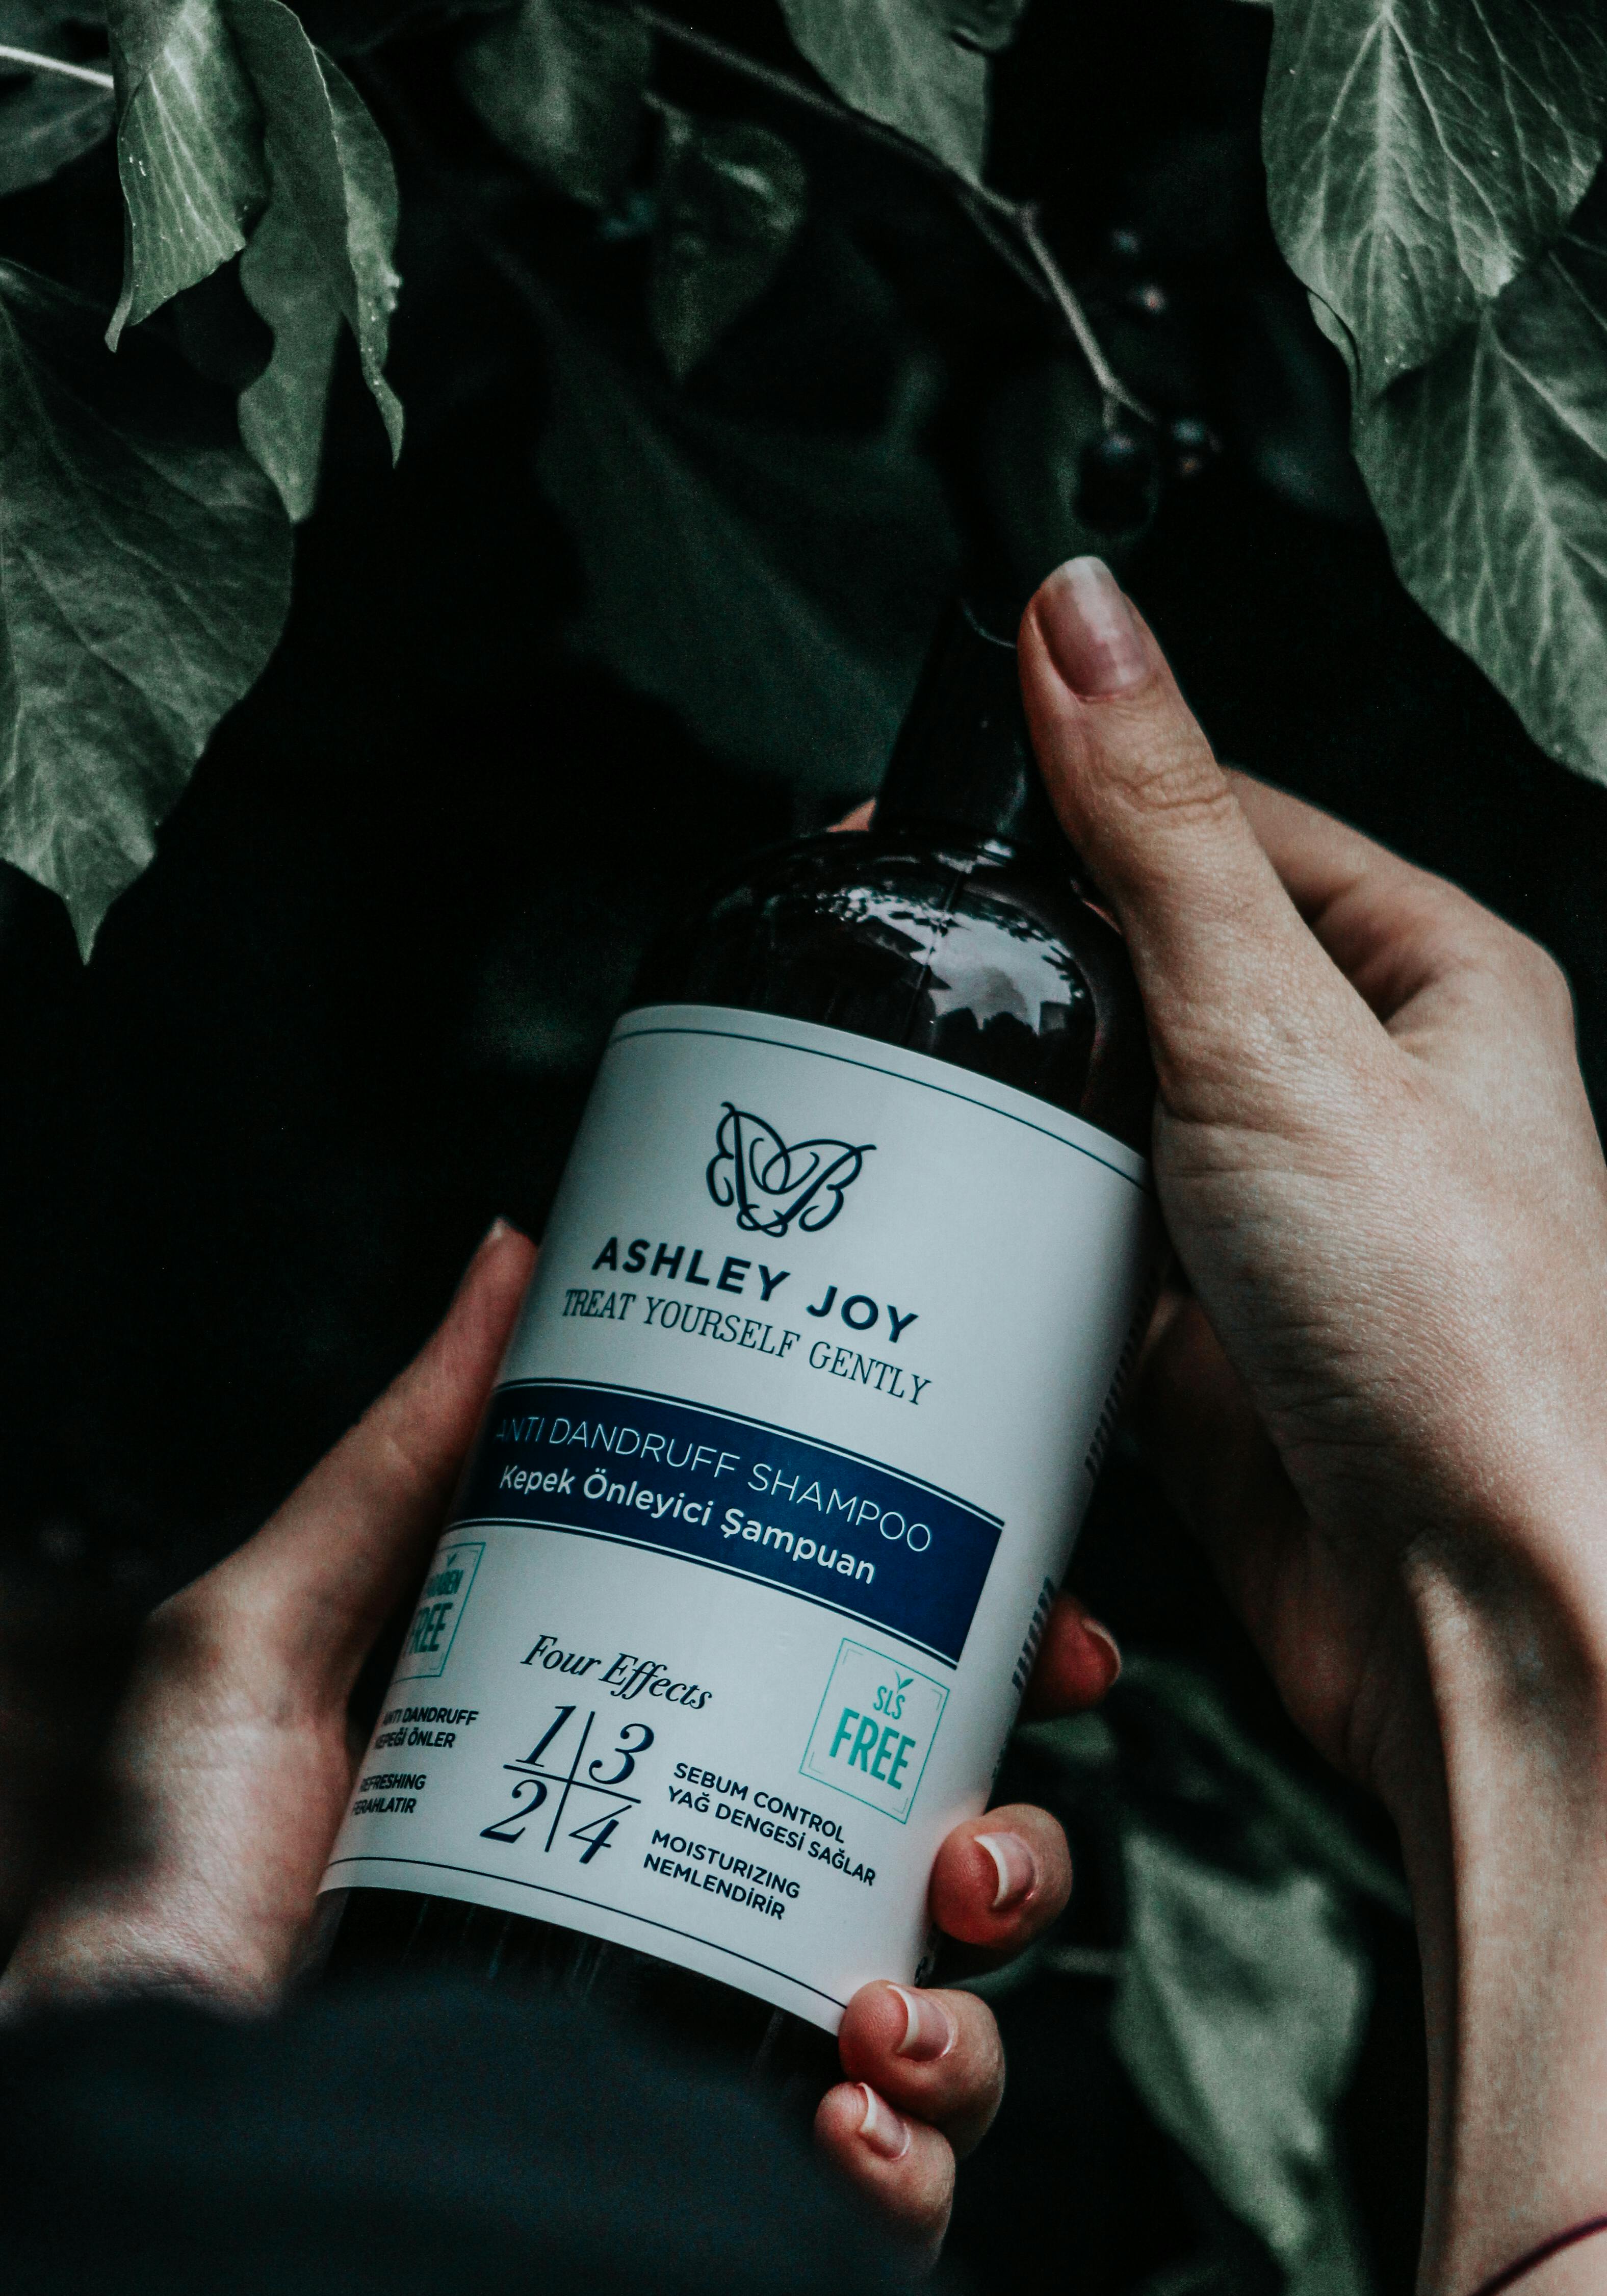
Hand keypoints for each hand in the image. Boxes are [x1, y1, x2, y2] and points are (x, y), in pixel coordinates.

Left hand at [0, 1217, 1110, 2251]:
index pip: (867, 1714)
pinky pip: (886, 2203)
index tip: (1049, 1628)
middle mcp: (695, 1919)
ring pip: (954, 2045)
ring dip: (973, 2024)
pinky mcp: (700, 2198)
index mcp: (646, 1776)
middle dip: (1017, 1851)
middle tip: (969, 1849)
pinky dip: (905, 2167)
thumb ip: (397, 1466)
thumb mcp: (263, 1642)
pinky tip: (838, 2112)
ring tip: (883, 2004)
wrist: (109, 2127)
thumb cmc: (157, 1889)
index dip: (988, 1667)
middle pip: (948, 1876)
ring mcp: (706, 2067)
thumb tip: (513, 1261)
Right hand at [1021, 559, 1606, 2295]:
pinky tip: (940, 1270)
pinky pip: (1077, 1293)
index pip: (1220, 829)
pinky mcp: (1216, 1368)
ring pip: (1094, 1150)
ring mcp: (1279, 1239)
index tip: (925, 816)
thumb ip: (1162, 828)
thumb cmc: (1458, 1343)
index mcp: (1429, 982)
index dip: (1068, 805)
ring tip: (873, 1126)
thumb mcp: (1279, 1035)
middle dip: (1012, 998)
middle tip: (868, 984)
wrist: (1481, 1623)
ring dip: (999, 1152)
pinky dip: (1009, 1285)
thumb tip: (1081, 618)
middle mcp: (1358, 1103)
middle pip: (1138, 993)